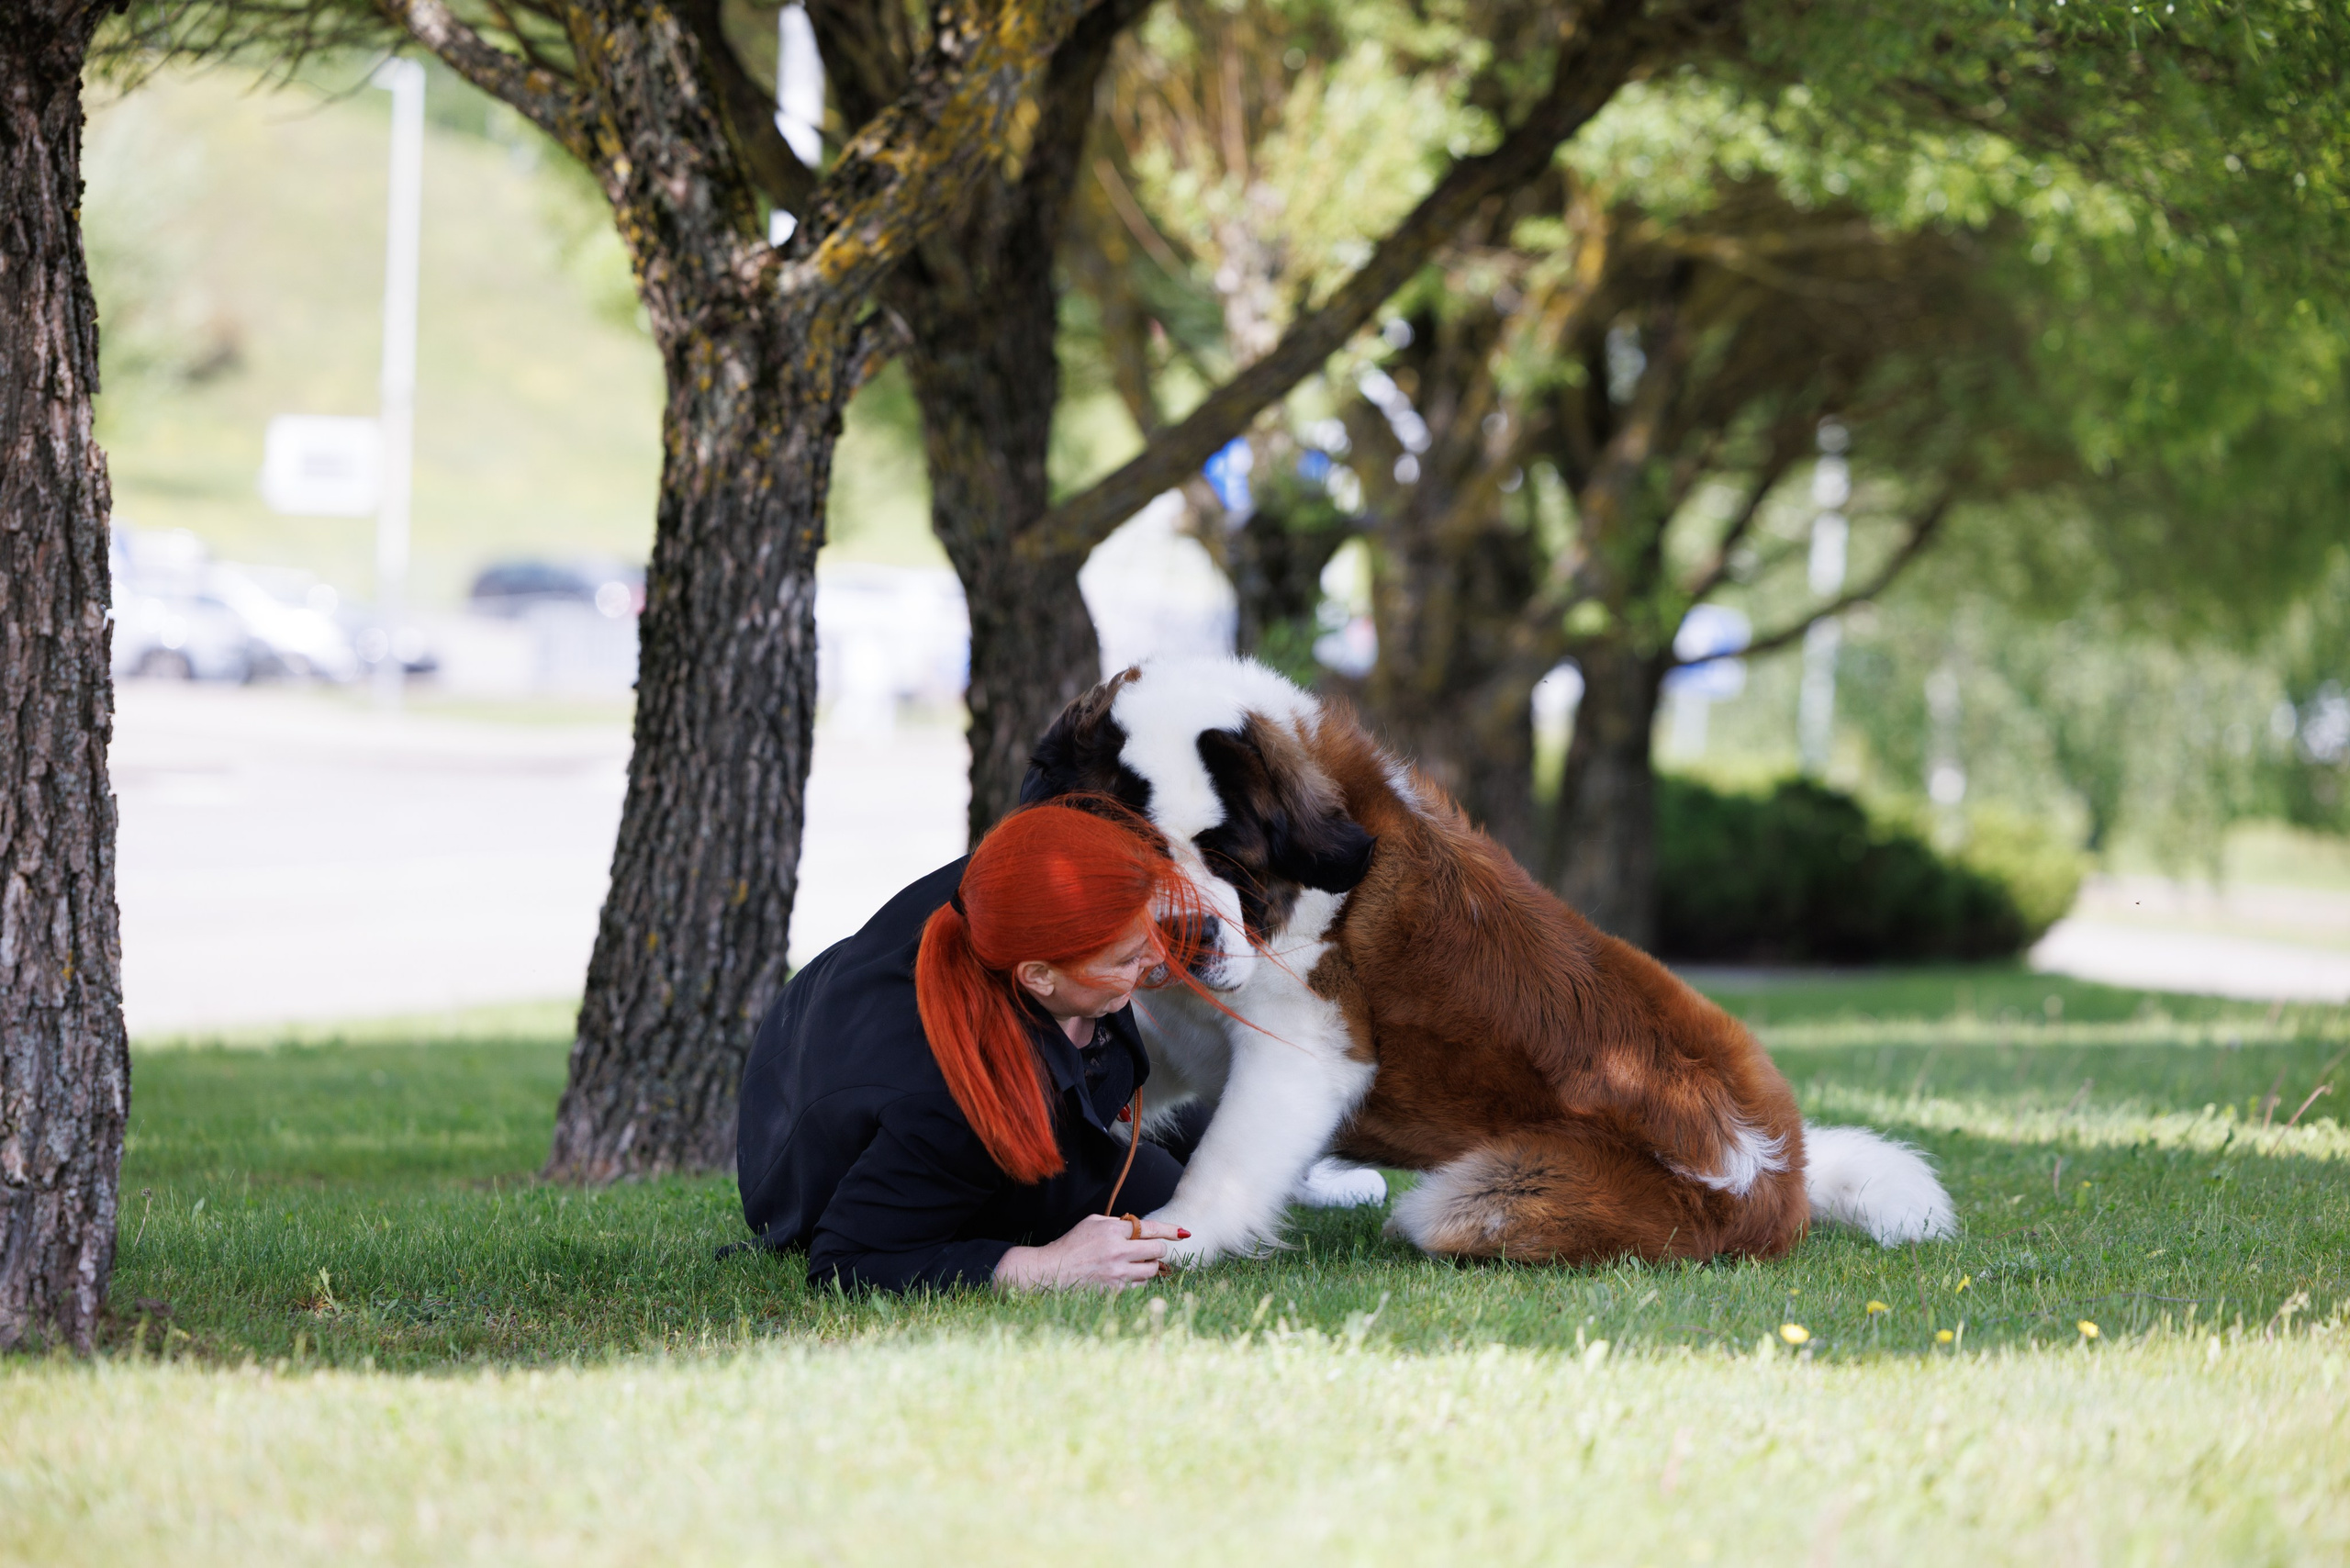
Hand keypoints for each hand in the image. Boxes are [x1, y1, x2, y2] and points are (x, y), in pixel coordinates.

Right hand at [994, 1213, 1189, 1291]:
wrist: (1052, 1272)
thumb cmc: (1072, 1245)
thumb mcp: (1093, 1223)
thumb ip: (1118, 1223)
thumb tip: (1142, 1228)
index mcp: (1112, 1230)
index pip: (1151, 1228)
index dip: (1171, 1230)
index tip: (1184, 1232)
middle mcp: (1118, 1251)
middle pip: (1158, 1251)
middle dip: (1157, 1249)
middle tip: (1149, 1250)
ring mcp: (1117, 1273)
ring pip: (1152, 1270)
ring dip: (1148, 1266)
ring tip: (1133, 1263)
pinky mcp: (1116, 1291)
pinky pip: (1140, 1285)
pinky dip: (1137, 1280)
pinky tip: (1124, 1275)